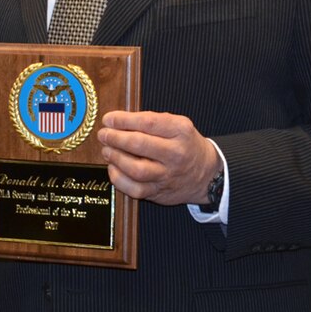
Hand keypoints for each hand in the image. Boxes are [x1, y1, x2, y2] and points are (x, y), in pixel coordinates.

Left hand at [97, 111, 221, 205]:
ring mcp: (168, 175)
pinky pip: (134, 189)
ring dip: (115, 158)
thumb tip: (115, 120)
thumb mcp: (176, 124)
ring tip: (106, 150)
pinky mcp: (160, 193)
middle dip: (114, 138)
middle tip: (103, 134)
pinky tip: (114, 168)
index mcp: (180, 131)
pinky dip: (118, 178)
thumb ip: (149, 120)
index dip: (122, 120)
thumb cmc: (184, 144)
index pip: (147, 123)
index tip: (108, 119)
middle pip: (139, 145)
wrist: (206, 174)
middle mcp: (176, 154)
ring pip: (135, 169)